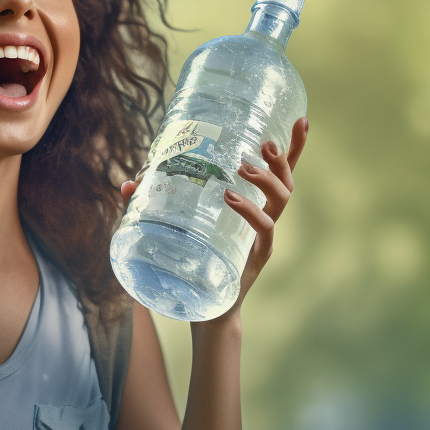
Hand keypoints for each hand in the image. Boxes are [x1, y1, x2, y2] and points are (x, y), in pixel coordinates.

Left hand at [120, 116, 309, 318]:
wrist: (205, 311)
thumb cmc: (195, 262)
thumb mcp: (174, 225)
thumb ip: (152, 203)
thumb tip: (127, 184)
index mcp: (255, 206)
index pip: (280, 172)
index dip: (294, 146)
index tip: (302, 118)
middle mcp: (265, 218)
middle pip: (287, 181)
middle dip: (281, 158)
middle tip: (264, 143)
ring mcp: (263, 237)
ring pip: (281, 201)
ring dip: (266, 180)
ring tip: (243, 168)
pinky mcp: (256, 256)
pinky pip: (263, 230)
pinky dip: (250, 212)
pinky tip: (231, 199)